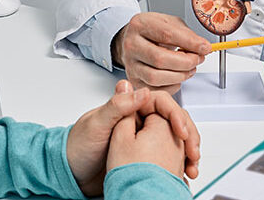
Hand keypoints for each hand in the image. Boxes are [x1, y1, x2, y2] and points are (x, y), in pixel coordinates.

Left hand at [67, 80, 199, 195]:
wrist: (70, 172)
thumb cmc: (77, 146)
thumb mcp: (96, 124)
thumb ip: (117, 106)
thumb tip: (141, 91)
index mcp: (128, 106)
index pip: (161, 103)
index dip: (176, 116)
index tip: (182, 133)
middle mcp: (137, 120)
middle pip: (173, 121)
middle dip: (188, 135)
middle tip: (193, 153)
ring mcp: (141, 138)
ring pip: (174, 139)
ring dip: (187, 152)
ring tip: (191, 167)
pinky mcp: (142, 155)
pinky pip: (168, 155)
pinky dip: (178, 164)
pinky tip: (182, 173)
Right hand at [112, 12, 211, 92]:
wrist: (133, 40)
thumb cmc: (152, 32)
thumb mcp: (169, 23)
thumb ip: (186, 34)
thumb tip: (203, 48)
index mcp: (140, 25)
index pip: (166, 35)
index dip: (190, 43)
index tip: (205, 47)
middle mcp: (131, 45)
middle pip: (160, 59)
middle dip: (186, 62)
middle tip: (198, 59)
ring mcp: (130, 64)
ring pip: (156, 77)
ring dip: (180, 76)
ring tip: (189, 69)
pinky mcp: (133, 80)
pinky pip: (155, 89)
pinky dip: (172, 85)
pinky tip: (177, 76)